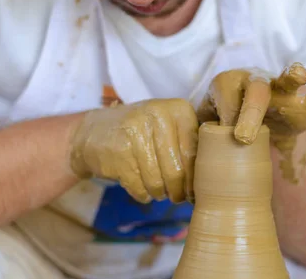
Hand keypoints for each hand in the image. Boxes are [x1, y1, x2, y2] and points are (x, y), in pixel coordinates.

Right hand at [70, 99, 197, 203]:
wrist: (94, 131)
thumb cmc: (142, 132)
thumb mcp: (168, 126)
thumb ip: (189, 144)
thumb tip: (211, 182)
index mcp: (178, 109)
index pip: (195, 153)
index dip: (195, 177)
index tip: (194, 189)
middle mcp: (158, 115)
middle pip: (177, 171)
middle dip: (178, 191)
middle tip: (177, 196)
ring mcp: (136, 132)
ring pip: (158, 183)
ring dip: (159, 193)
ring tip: (157, 189)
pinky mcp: (119, 153)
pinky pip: (140, 188)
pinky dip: (142, 194)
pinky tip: (140, 186)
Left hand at [197, 63, 305, 180]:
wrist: (246, 122)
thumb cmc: (222, 127)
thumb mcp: (207, 134)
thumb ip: (204, 146)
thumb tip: (194, 181)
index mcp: (226, 85)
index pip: (224, 96)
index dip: (222, 116)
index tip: (222, 137)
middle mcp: (254, 82)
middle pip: (254, 89)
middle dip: (249, 111)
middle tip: (242, 136)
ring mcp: (281, 91)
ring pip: (288, 81)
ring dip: (292, 76)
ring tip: (299, 75)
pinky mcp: (303, 104)